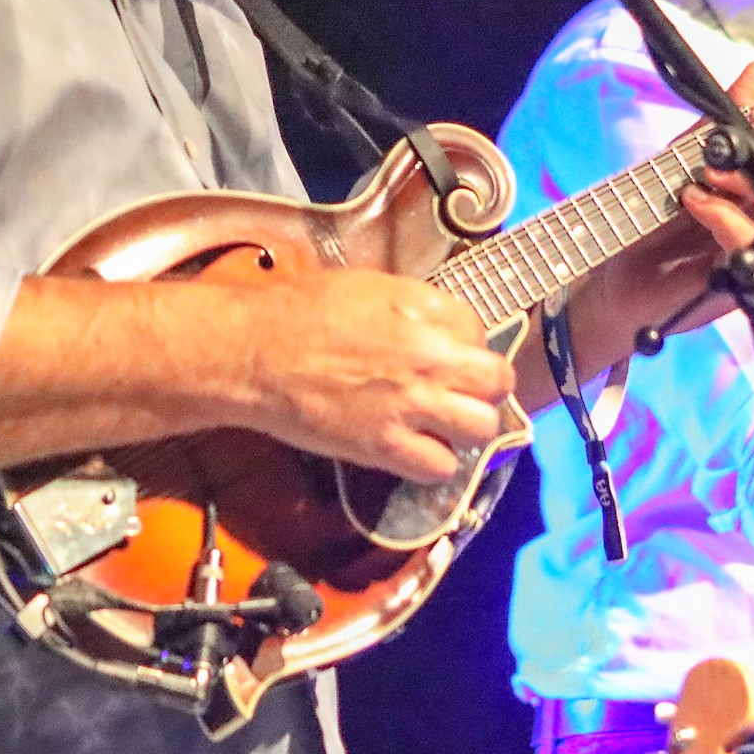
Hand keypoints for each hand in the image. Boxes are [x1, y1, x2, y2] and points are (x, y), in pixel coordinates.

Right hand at [232, 268, 513, 484]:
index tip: (447, 352)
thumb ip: (416, 306)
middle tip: (464, 391)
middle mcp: (428, 356)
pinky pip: (441, 467)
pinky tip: (417, 448)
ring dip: (468, 427)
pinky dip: (435, 462)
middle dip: (486, 386)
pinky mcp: (385, 446)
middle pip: (498, 381)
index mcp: (423, 309)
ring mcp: (410, 404)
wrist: (255, 352)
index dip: (465, 343)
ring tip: (445, 423)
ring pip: (482, 427)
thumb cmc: (300, 311)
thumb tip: (441, 326)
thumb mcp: (369, 286)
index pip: (479, 330)